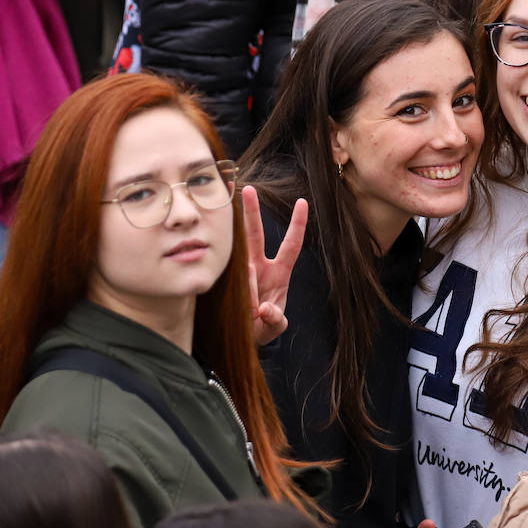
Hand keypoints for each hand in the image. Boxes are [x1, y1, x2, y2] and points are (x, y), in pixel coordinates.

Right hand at [242, 186, 306, 345]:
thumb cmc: (261, 329)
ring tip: (253, 308)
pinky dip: (236, 292)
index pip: (291, 244)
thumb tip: (266, 309)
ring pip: (237, 255)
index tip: (302, 202)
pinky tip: (245, 308)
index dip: (297, 224)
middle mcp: (258, 266)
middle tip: (246, 190)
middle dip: (251, 211)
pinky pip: (227, 278)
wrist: (239, 338)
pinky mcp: (225, 279)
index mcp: (278, 273)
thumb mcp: (273, 327)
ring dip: (242, 274)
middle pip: (255, 233)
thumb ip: (275, 320)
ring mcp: (240, 270)